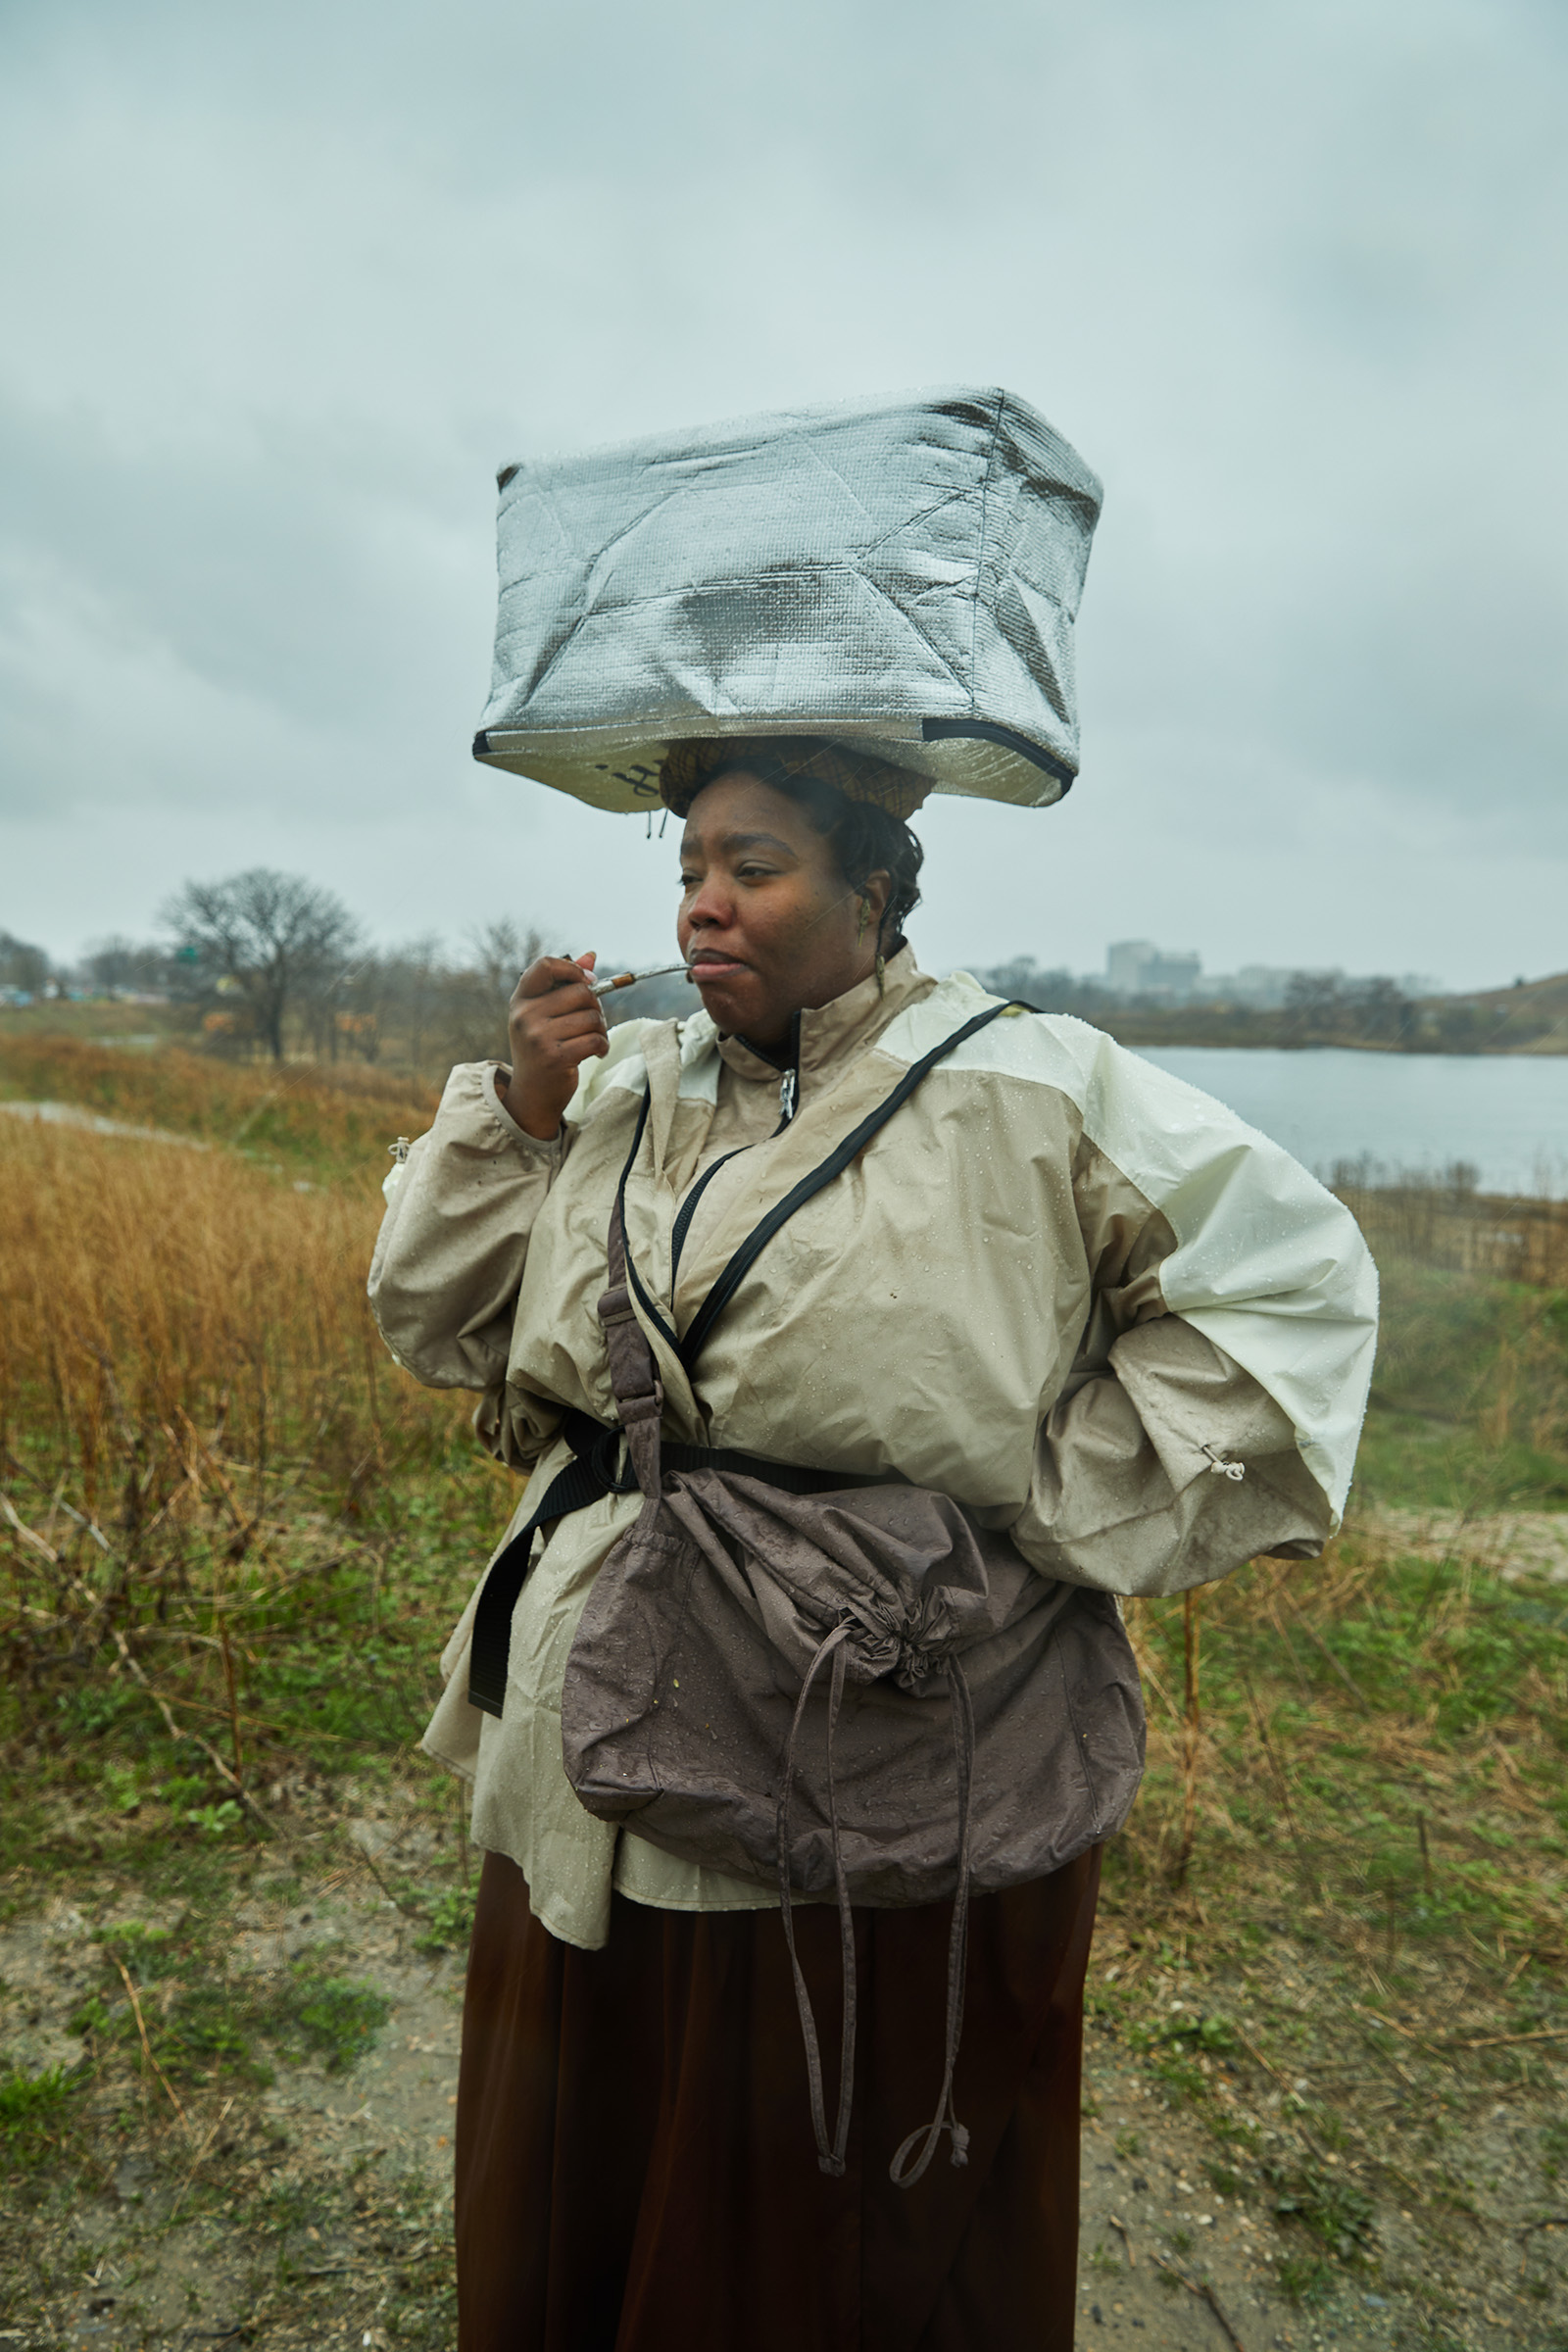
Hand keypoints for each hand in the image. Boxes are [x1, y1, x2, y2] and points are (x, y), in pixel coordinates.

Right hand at [498, 953, 607, 1139]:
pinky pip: (595, 1040)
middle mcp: (524, 1016)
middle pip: (581, 992)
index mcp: (521, 1000)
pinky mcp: (555, 1058)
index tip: (587, 982)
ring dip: (600, 1030)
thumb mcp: (545, 1015)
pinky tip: (595, 1052)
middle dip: (596, 1006)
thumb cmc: (542, 1049)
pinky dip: (602, 1046)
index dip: (573, 969)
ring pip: (592, 1017)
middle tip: (592, 1022)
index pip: (545, 965)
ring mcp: (537, 1037)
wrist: (532, 1094)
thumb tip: (591, 956)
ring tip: (592, 1040)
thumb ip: (565, 984)